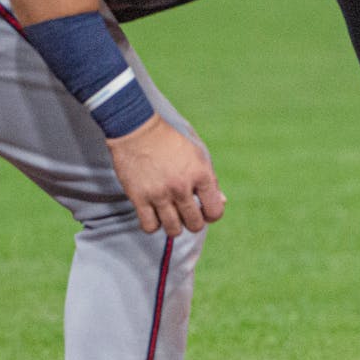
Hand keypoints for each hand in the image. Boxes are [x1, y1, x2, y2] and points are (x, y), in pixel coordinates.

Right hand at [106, 114, 225, 234]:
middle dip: (192, 222)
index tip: (203, 210)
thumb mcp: (198, 156)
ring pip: (173, 230)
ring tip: (169, 215)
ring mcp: (159, 194)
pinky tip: (153, 214)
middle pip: (195, 224)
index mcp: (200, 175)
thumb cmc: (170, 143)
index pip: (215, 212)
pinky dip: (153, 225)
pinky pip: (150, 227)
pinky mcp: (139, 198)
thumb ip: (210, 182)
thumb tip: (222, 203)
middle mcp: (181, 187)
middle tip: (185, 212)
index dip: (211, 215)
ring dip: (173, 226)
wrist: (137, 129)